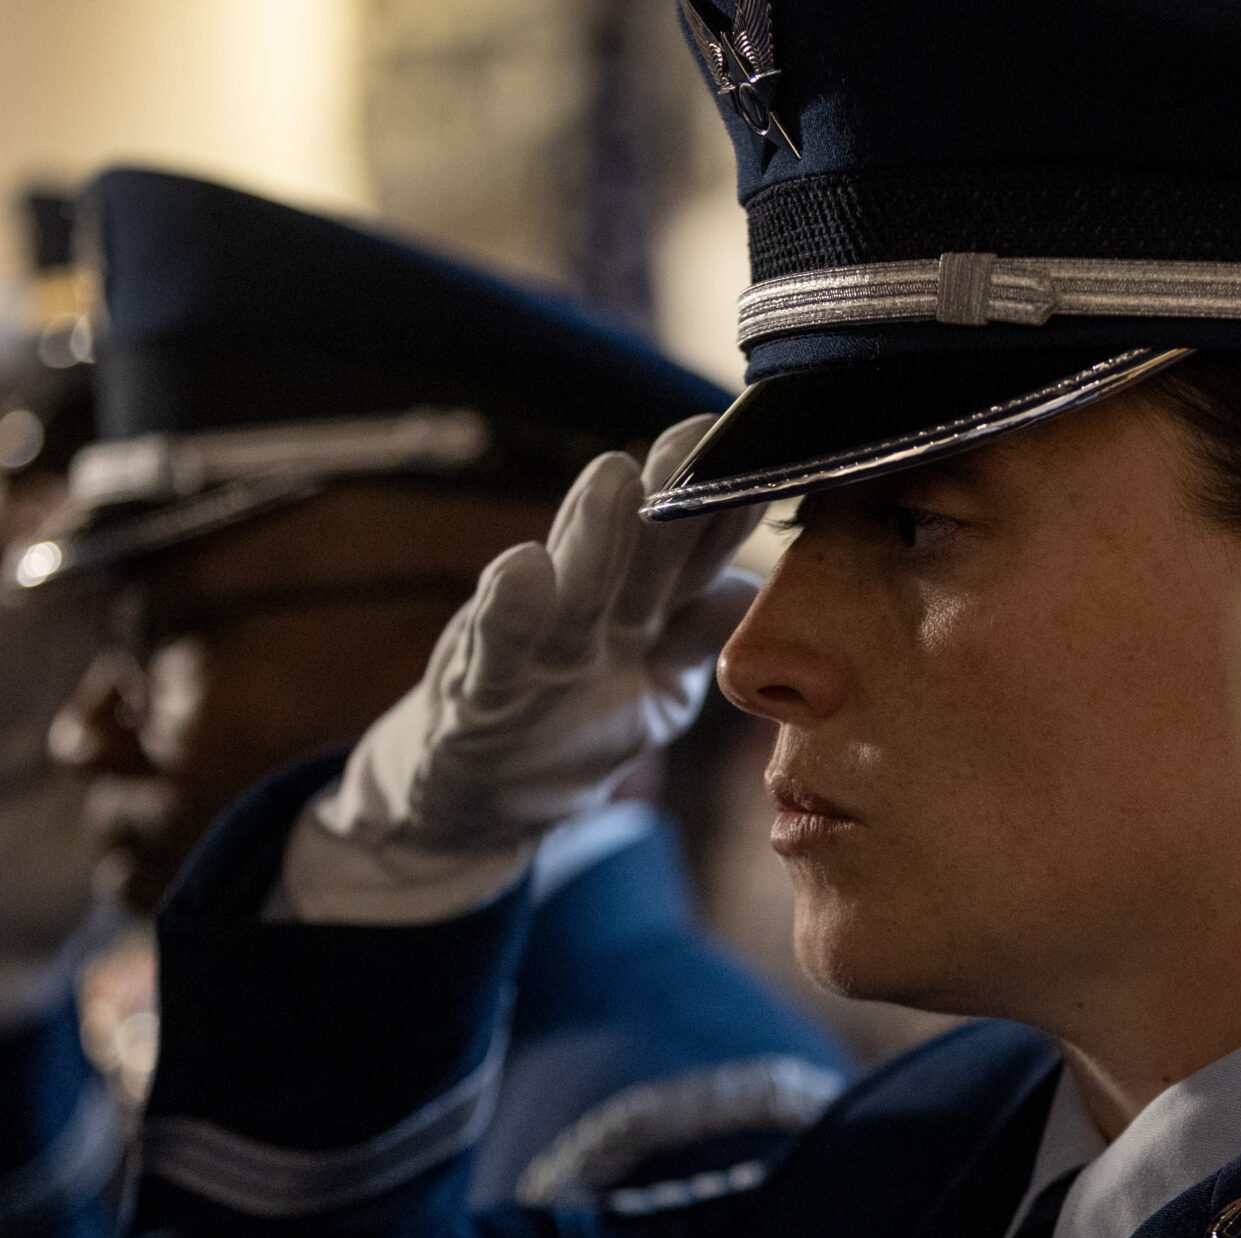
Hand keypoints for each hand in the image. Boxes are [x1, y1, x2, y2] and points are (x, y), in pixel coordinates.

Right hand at [286, 416, 763, 922]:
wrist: (481, 795)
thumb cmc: (576, 722)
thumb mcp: (657, 688)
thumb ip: (699, 635)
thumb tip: (756, 586)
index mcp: (643, 620)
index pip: (693, 560)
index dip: (725, 515)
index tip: (761, 459)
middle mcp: (592, 619)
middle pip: (636, 554)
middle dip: (666, 495)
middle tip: (696, 438)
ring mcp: (536, 651)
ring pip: (574, 589)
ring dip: (594, 532)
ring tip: (616, 475)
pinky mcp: (479, 690)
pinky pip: (497, 649)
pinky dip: (510, 611)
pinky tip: (522, 568)